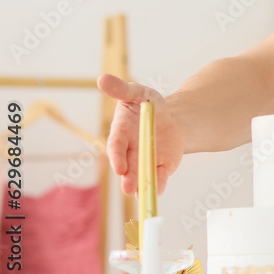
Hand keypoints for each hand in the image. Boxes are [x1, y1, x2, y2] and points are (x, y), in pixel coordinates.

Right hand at [97, 74, 183, 195]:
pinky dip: (158, 185)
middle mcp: (130, 151)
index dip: (117, 156)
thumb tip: (102, 78)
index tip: (119, 166)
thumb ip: (122, 89)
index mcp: (121, 133)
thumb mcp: (139, 93)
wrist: (172, 118)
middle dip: (127, 177)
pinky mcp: (160, 166)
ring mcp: (144, 160)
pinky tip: (158, 192)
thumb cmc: (149, 105)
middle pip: (127, 166)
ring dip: (139, 185)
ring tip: (139, 195)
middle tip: (127, 188)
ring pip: (140, 175)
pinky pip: (159, 177)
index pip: (116, 146)